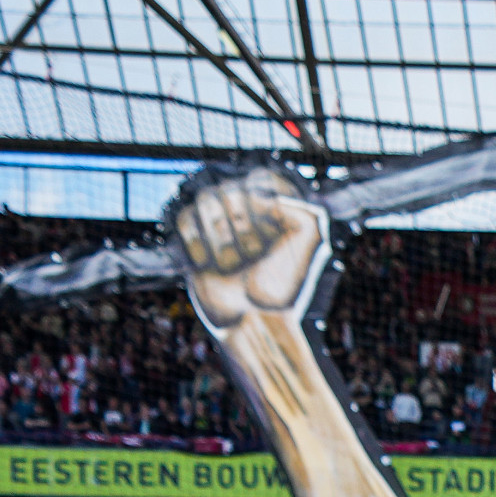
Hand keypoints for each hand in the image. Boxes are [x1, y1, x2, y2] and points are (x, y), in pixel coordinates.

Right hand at [174, 169, 328, 327]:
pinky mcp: (192, 235)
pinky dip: (197, 243)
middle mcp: (244, 206)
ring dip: (221, 239)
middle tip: (253, 258)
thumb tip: (256, 195)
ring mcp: (216, 219)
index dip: (263, 210)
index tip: (273, 238)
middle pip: (229, 189)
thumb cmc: (286, 282)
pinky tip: (209, 266)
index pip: (258, 178)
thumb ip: (300, 200)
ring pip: (205, 198)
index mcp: (272, 200)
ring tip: (232, 265)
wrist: (256, 319)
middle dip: (242, 230)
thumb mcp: (311, 238)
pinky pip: (184, 217)